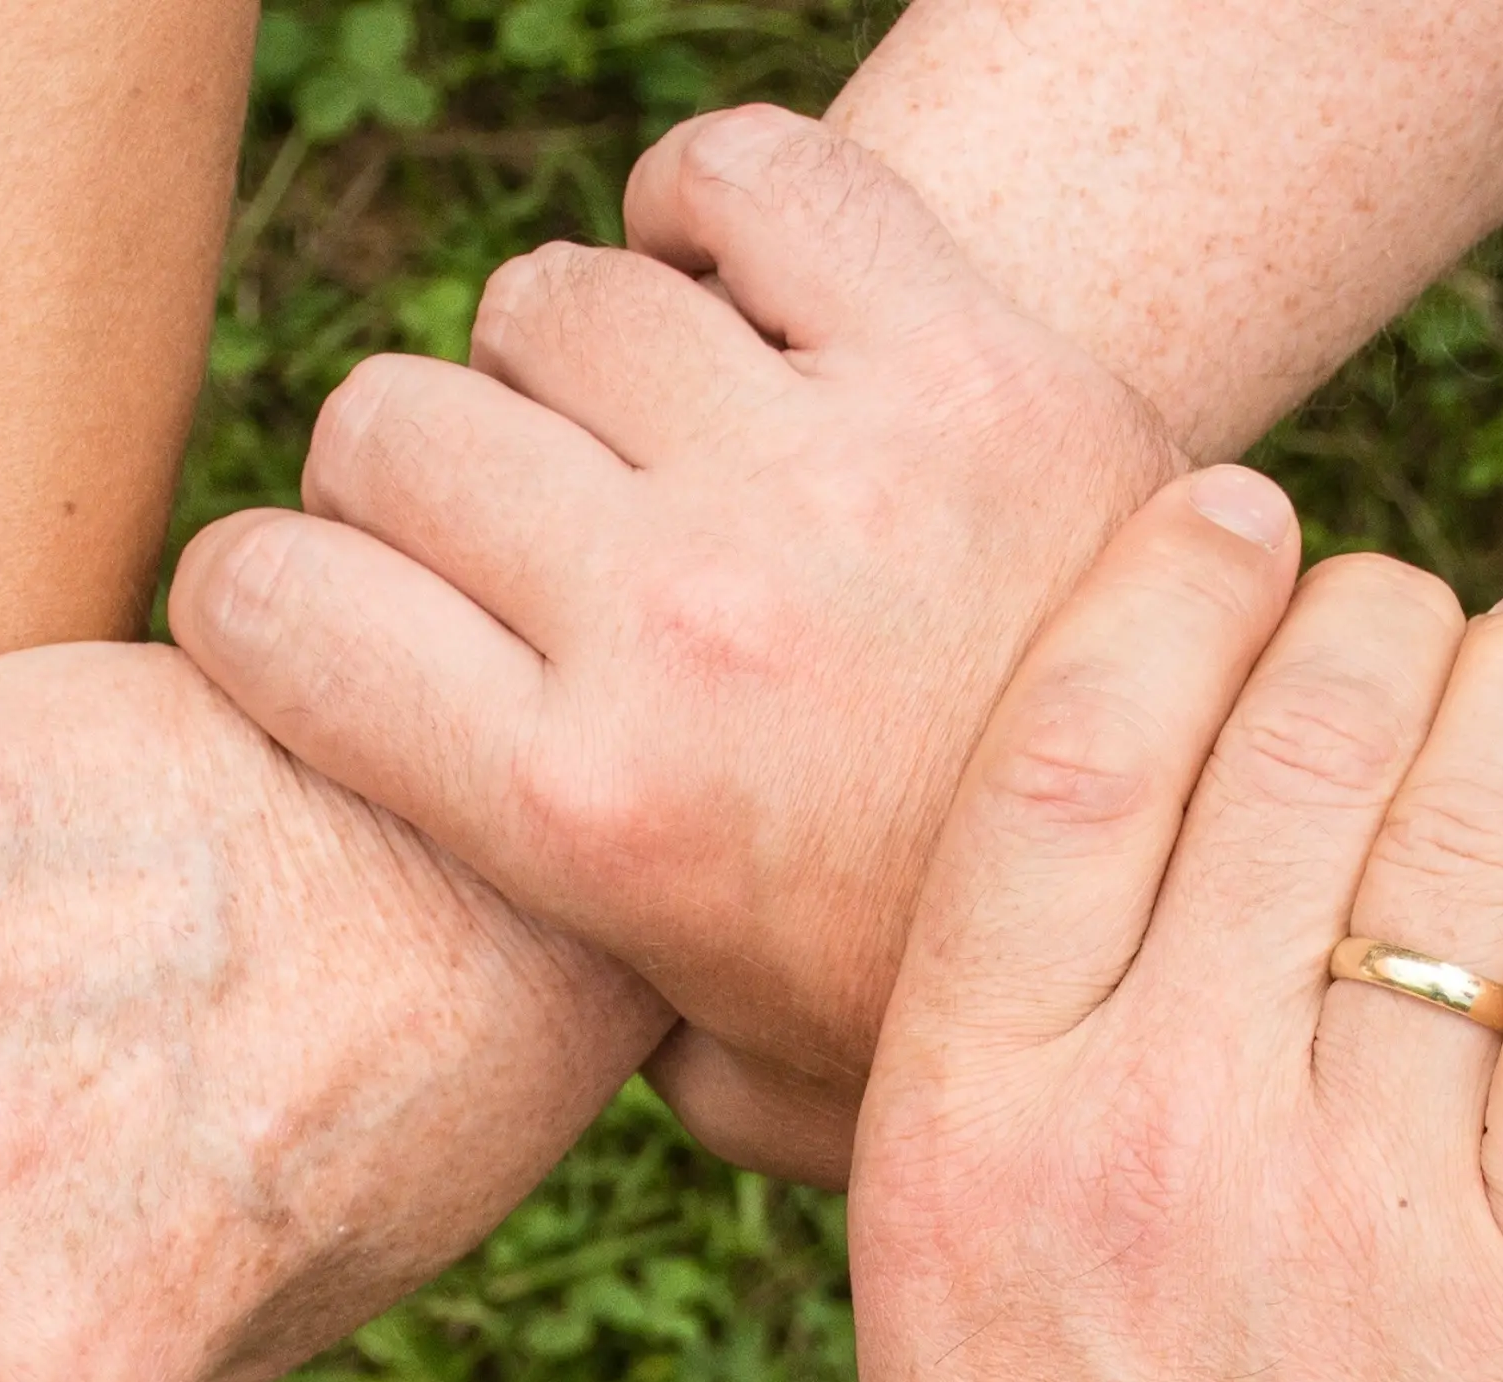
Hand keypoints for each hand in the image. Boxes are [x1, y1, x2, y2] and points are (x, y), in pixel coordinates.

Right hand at [172, 106, 1167, 1183]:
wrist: (1246, 900)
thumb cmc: (951, 1004)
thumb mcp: (735, 1083)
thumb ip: (574, 1024)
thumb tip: (454, 983)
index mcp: (584, 814)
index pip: (264, 603)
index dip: (256, 603)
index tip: (312, 627)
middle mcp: (678, 623)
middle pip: (387, 427)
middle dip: (400, 488)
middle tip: (493, 552)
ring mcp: (824, 473)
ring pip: (550, 299)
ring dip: (562, 366)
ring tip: (635, 449)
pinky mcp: (966, 354)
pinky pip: (748, 177)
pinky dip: (707, 206)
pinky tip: (727, 297)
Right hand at [843, 474, 1502, 1381]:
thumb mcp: (891, 1301)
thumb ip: (908, 1087)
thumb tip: (922, 867)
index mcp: (957, 1134)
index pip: (1068, 743)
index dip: (1170, 576)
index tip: (1230, 505)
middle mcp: (1150, 1148)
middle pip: (1293, 738)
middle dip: (1362, 614)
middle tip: (1387, 612)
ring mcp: (1358, 1223)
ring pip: (1478, 822)